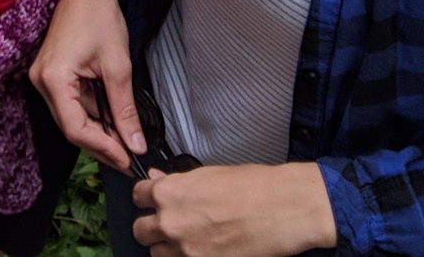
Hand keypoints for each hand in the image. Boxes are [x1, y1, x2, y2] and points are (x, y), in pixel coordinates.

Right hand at [29, 0, 143, 171]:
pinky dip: (92, 115)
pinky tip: (113, 122)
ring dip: (99, 131)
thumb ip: (125, 109)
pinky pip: (71, 104)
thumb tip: (135, 144)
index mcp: (52, 78)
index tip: (128, 160)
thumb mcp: (118, 66)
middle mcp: (40, 81)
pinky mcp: (51, 74)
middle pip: (71, 127)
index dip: (103, 148)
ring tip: (127, 143)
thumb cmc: (100, 17)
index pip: (75, 128)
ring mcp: (43, 77)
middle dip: (102, 144)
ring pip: (72, 118)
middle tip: (131, 158)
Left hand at [133, 163, 334, 256]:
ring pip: (157, 254)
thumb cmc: (253, 187)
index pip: (138, 196)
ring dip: (167, 247)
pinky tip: (202, 249)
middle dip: (153, 226)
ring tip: (187, 239)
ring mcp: (186, 250)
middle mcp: (171, 223)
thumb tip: (157, 179)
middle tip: (170, 223)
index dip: (147, 197)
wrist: (285, 209)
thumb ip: (178, 182)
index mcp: (169, 193)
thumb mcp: (209, 174)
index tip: (155, 200)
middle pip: (141, 230)